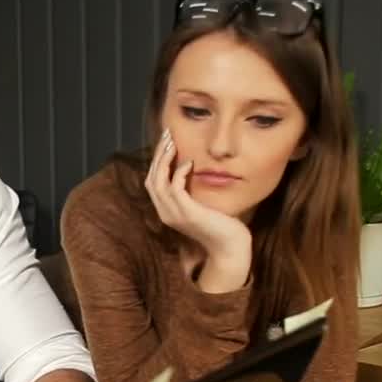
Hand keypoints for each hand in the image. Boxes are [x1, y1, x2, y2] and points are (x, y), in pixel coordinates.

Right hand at [144, 128, 252, 286]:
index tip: (166, 141)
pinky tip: (189, 162)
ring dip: (165, 160)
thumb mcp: (201, 204)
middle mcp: (165, 212)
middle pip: (151, 178)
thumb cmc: (221, 225)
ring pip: (159, 181)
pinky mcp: (187, 213)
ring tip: (173, 143)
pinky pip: (175, 188)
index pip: (152, 181)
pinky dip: (179, 173)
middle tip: (167, 135)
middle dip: (158, 155)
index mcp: (166, 210)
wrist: (230, 247)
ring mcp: (174, 214)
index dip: (157, 160)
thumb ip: (192, 191)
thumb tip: (192, 167)